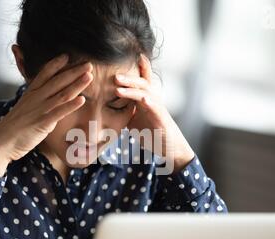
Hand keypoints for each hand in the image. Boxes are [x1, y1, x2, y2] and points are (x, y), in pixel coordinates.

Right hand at [0, 54, 93, 176]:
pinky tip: (82, 100)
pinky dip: (71, 105)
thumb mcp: (24, 108)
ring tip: (89, 76)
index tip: (68, 56)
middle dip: (74, 71)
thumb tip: (46, 98)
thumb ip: (36, 101)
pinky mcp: (43, 123)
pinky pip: (59, 112)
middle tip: (89, 64)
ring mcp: (39, 110)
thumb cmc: (13, 127)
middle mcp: (35, 98)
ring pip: (61, 94)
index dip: (56, 64)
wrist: (0, 142)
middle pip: (57, 81)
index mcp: (30, 93)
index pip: (44, 73)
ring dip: (77, 84)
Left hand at [114, 54, 194, 171]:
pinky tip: (143, 100)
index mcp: (146, 98)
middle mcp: (154, 100)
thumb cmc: (151, 132)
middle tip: (114, 75)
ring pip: (147, 94)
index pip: (142, 80)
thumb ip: (124, 110)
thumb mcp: (134, 120)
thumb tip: (106, 106)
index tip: (131, 55)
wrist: (168, 147)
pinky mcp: (162, 119)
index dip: (140, 67)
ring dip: (132, 90)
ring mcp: (158, 109)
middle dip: (129, 78)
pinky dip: (149, 103)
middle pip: (142, 83)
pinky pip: (156, 109)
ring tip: (118, 88)